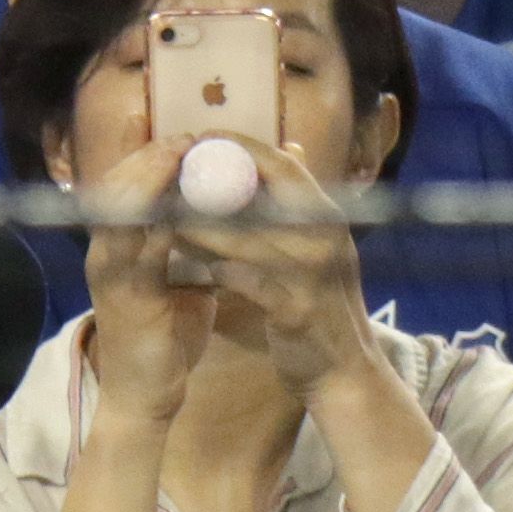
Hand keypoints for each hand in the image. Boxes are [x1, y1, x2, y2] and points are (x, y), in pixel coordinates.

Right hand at [75, 132, 220, 421]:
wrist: (147, 396)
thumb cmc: (165, 339)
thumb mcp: (179, 280)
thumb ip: (191, 248)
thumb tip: (224, 217)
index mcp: (120, 247)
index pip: (127, 188)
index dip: (150, 156)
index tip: (184, 133)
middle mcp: (106, 253)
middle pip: (116, 186)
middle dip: (150, 156)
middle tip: (185, 133)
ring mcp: (110, 273)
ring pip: (119, 208)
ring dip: (148, 177)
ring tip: (179, 152)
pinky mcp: (123, 297)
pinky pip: (136, 249)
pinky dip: (157, 221)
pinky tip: (181, 202)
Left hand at [161, 134, 376, 398]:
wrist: (345, 373)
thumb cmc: (323, 306)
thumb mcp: (320, 245)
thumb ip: (302, 201)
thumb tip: (291, 146)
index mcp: (328, 218)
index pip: (285, 165)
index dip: (243, 147)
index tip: (202, 139)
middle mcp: (325, 238)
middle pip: (265, 194)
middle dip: (214, 181)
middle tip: (173, 174)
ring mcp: (314, 275)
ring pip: (250, 239)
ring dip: (205, 227)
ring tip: (167, 217)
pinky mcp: (297, 311)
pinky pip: (250, 282)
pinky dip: (220, 271)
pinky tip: (192, 266)